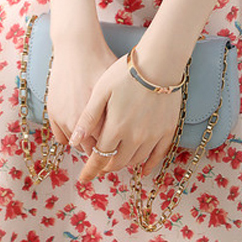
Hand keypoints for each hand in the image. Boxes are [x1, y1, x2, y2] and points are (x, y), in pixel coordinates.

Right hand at [44, 35, 118, 155]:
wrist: (76, 46)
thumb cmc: (101, 63)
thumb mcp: (116, 89)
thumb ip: (120, 114)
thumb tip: (133, 132)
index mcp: (96, 118)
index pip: (107, 148)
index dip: (116, 148)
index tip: (122, 147)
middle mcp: (75, 121)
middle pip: (91, 149)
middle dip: (102, 148)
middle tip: (112, 143)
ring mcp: (61, 117)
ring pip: (76, 144)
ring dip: (86, 141)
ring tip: (98, 132)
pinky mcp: (52, 112)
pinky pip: (62, 136)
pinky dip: (72, 135)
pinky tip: (82, 126)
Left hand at [70, 52, 184, 183]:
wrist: (160, 63)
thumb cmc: (126, 73)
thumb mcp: (101, 91)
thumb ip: (88, 118)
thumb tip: (73, 141)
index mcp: (115, 128)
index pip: (99, 158)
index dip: (90, 170)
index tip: (83, 178)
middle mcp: (135, 137)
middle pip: (118, 162)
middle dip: (106, 167)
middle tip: (99, 166)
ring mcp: (154, 135)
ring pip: (136, 160)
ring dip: (124, 163)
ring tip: (117, 160)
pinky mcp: (168, 130)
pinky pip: (158, 155)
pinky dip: (149, 165)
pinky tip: (144, 169)